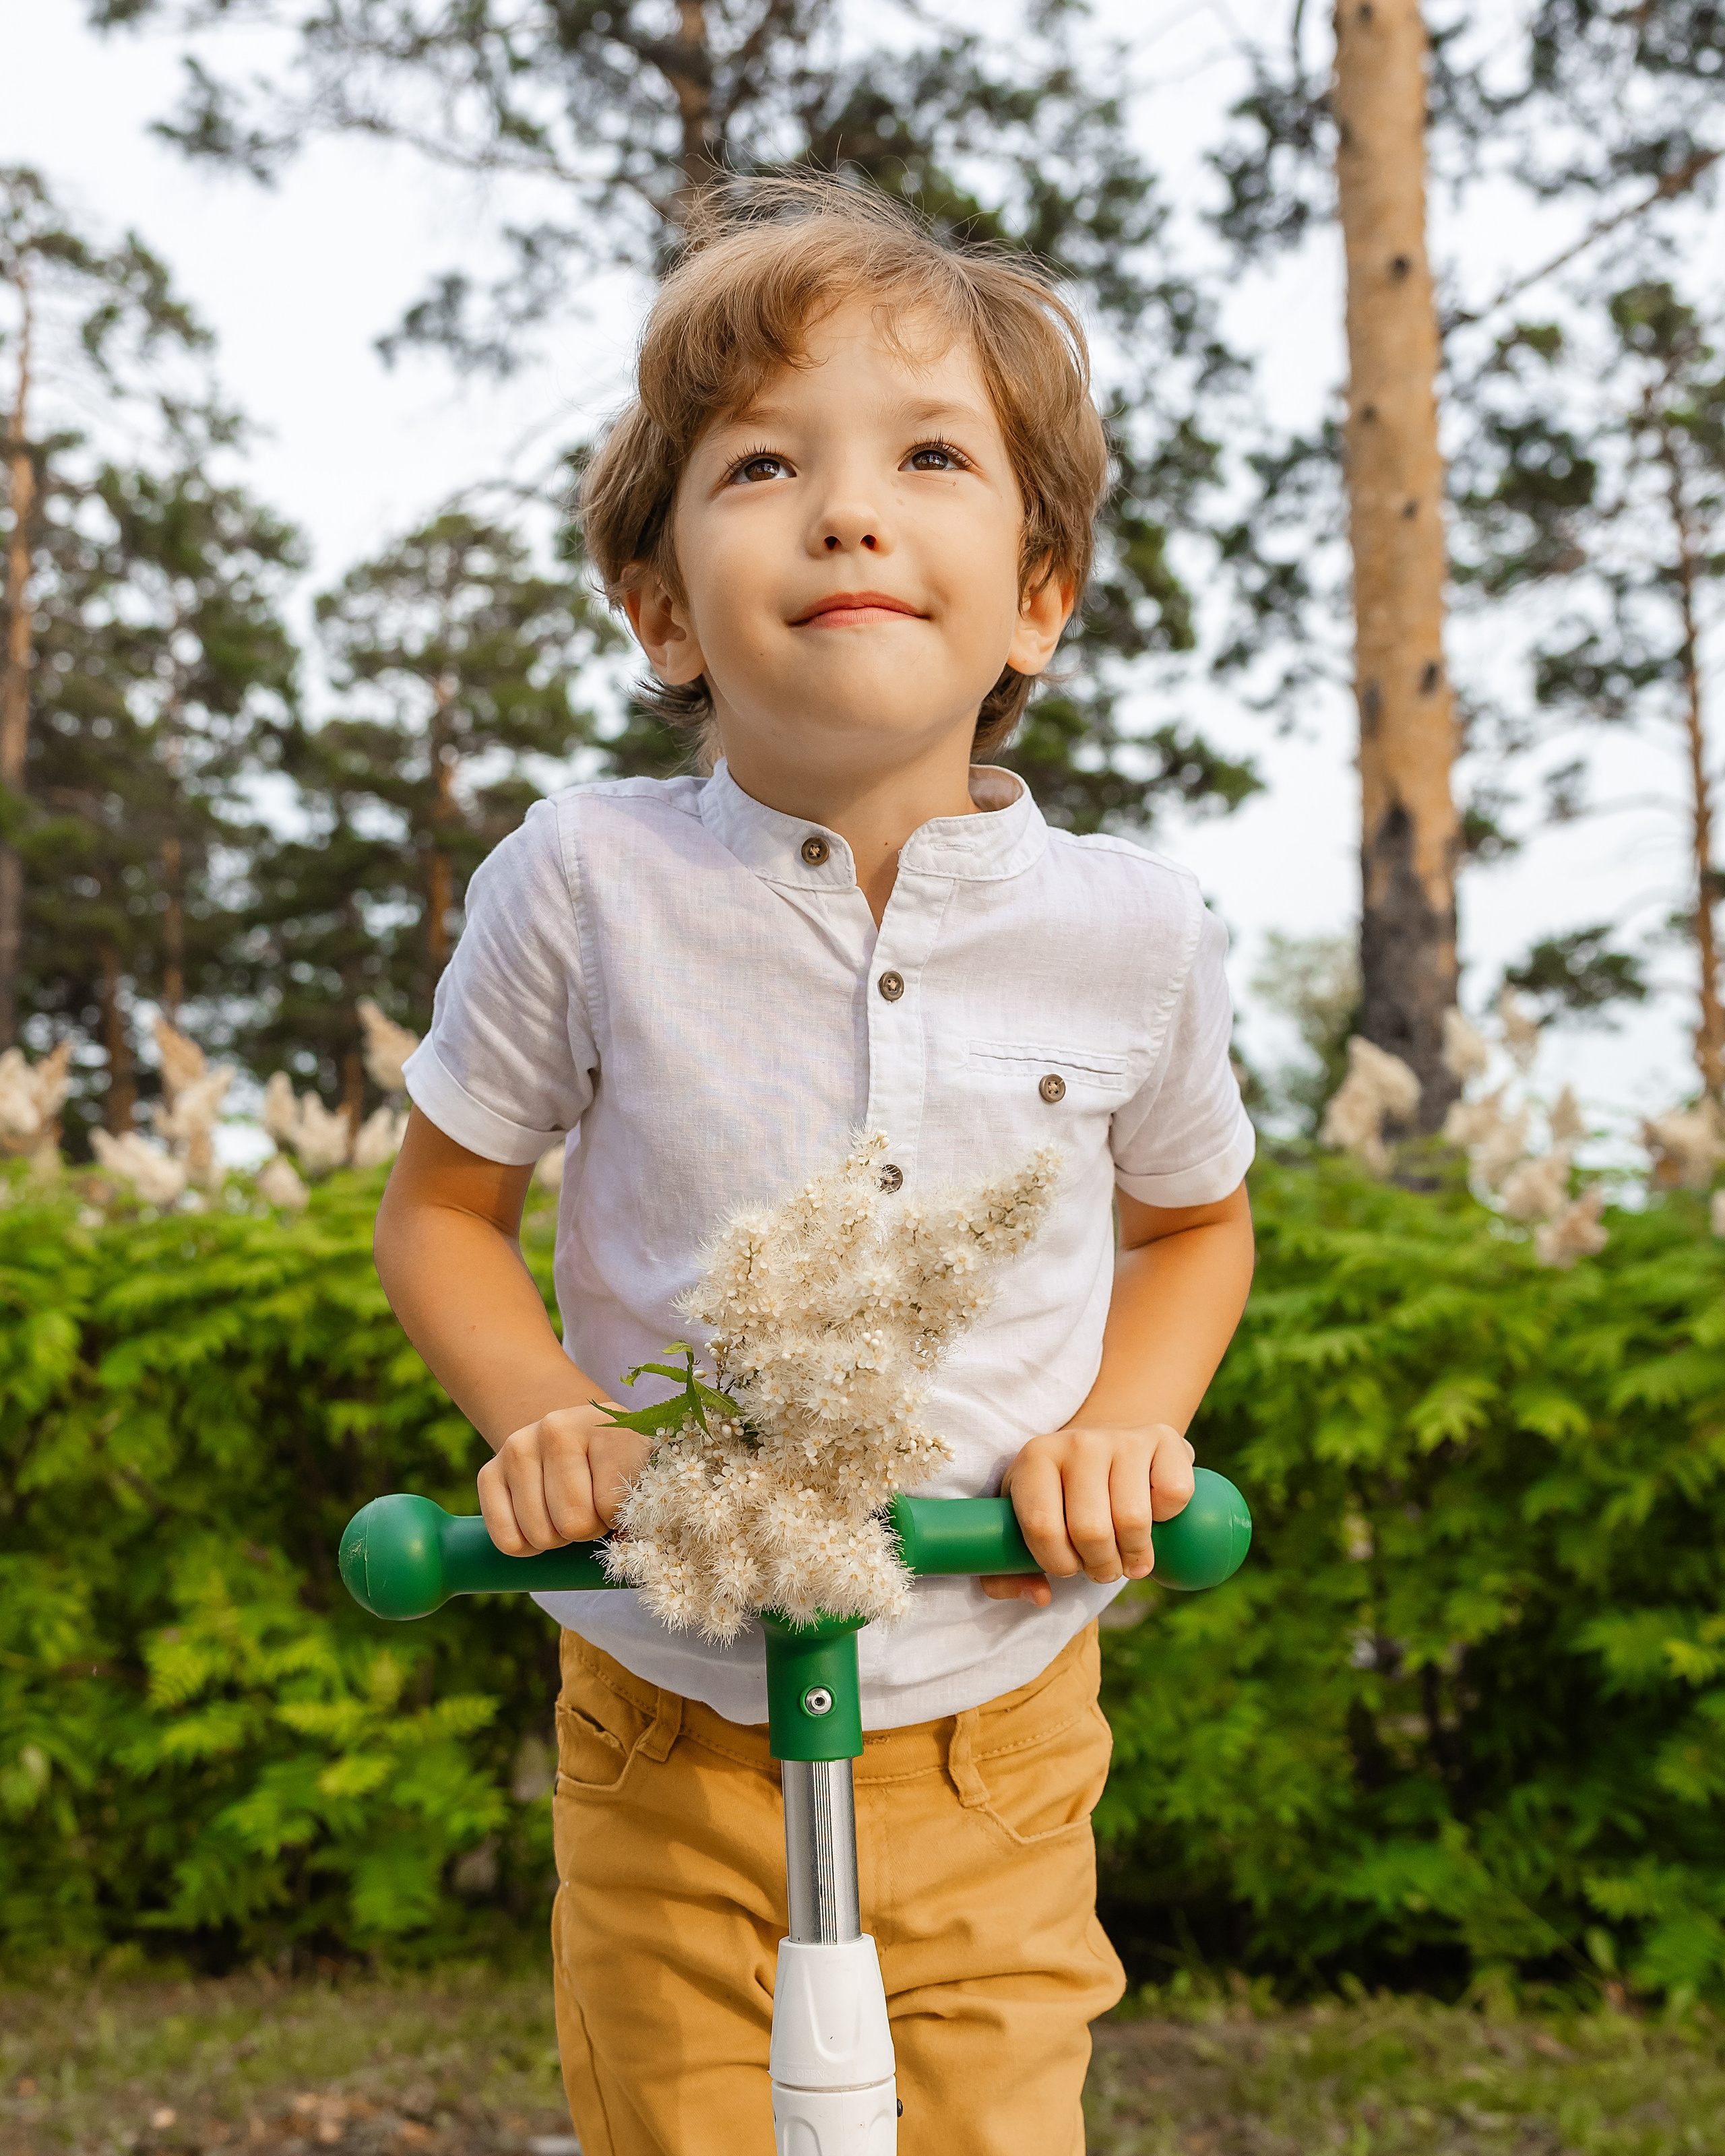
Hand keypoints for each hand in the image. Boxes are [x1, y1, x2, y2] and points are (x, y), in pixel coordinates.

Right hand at [477, 1403, 650, 1554]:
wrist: (576, 1434)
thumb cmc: (617, 1463)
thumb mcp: (641, 1473)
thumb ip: (644, 1507)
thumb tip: (625, 1548)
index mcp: (606, 1426)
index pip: (611, 1506)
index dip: (617, 1521)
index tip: (618, 1505)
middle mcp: (557, 1428)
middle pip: (574, 1523)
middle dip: (586, 1531)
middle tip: (590, 1510)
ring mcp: (518, 1447)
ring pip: (540, 1535)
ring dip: (557, 1539)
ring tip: (566, 1512)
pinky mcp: (489, 1471)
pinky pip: (507, 1540)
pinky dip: (526, 1547)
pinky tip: (540, 1522)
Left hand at [981, 1422, 1195, 1608]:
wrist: (1105, 1440)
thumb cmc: (1061, 1494)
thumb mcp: (1023, 1521)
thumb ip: (1010, 1570)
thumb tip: (1040, 1595)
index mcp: (1035, 1459)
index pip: (1042, 1525)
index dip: (1058, 1563)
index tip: (1068, 1568)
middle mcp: (1078, 1442)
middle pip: (1091, 1530)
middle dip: (1100, 1567)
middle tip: (1103, 1569)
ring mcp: (1122, 1438)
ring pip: (1133, 1520)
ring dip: (1135, 1556)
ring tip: (1129, 1557)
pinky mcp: (1163, 1438)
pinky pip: (1174, 1495)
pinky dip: (1168, 1519)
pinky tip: (1154, 1517)